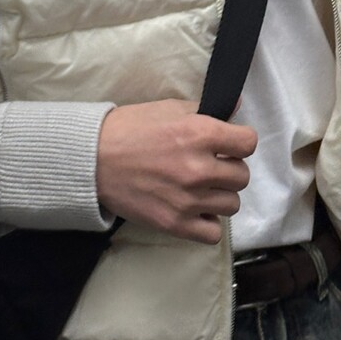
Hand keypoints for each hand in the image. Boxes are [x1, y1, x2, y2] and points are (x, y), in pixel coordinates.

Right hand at [97, 100, 256, 244]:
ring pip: (231, 205)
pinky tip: (195, 210)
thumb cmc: (129, 129)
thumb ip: (206, 110)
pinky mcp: (174, 223)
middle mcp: (198, 168)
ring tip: (199, 189)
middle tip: (210, 167)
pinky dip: (207, 223)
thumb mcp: (169, 108)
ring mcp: (188, 200)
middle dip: (229, 170)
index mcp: (199, 134)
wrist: (91, 159)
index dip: (239, 143)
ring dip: (219, 196)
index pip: (248, 143)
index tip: (228, 146)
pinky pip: (213, 233)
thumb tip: (236, 106)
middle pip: (242, 177)